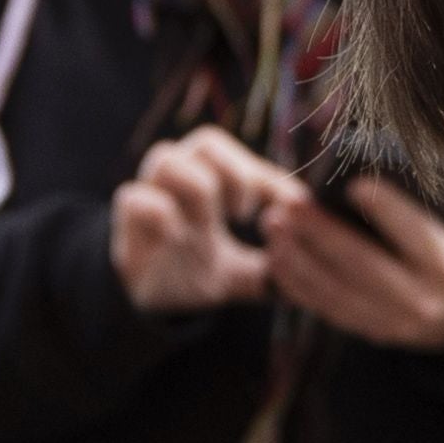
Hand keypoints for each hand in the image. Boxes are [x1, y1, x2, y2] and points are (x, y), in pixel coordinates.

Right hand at [112, 126, 286, 313]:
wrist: (146, 302)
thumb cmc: (193, 273)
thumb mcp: (243, 273)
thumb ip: (275, 267)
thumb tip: (318, 272)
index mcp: (209, 180)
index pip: (240, 156)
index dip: (268, 175)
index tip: (293, 205)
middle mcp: (178, 178)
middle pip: (206, 140)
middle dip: (237, 173)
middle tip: (248, 211)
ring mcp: (148, 193)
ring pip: (167, 158)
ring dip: (200, 188)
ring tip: (210, 225)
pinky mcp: (125, 218)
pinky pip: (137, 197)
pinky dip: (164, 215)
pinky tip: (180, 239)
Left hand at [262, 173, 443, 351]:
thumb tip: (429, 140)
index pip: (417, 236)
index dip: (387, 211)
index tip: (353, 183)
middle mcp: (427, 301)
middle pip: (365, 266)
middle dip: (322, 234)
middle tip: (289, 203)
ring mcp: (398, 323)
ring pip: (340, 293)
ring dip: (300, 260)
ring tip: (272, 225)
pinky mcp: (375, 331)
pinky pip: (331, 311)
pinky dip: (299, 286)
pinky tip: (275, 259)